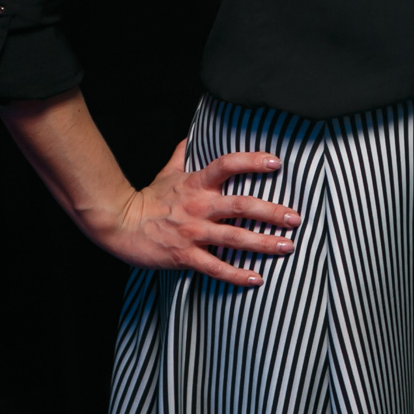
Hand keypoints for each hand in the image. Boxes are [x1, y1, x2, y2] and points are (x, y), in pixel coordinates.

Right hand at [89, 139, 301, 285]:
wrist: (118, 225)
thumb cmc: (147, 199)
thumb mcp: (167, 173)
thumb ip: (183, 154)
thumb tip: (191, 135)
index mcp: (196, 184)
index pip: (227, 165)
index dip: (252, 162)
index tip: (276, 163)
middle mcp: (198, 206)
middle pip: (241, 205)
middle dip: (271, 212)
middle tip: (295, 218)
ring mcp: (192, 232)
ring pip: (234, 237)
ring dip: (263, 243)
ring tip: (287, 246)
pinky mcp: (185, 256)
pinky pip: (215, 266)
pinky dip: (237, 274)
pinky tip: (257, 279)